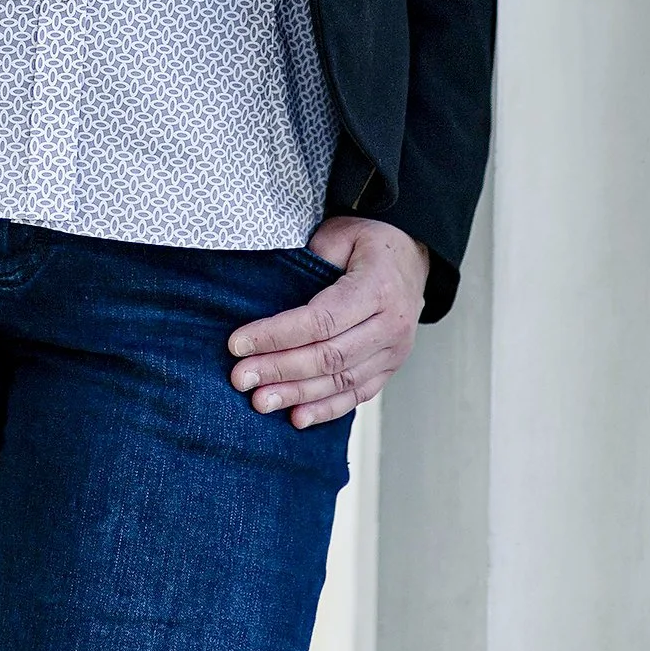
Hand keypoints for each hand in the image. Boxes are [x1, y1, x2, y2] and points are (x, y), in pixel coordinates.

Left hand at [227, 217, 429, 427]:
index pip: (321, 320)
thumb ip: (312, 260)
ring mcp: (394, 351)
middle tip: (241, 378)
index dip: (277, 335)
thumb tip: (274, 293)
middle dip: (279, 369)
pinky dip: (326, 408)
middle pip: (328, 356)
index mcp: (378, 288)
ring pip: (341, 381)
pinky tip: (297, 417)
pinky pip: (357, 394)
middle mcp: (391, 325)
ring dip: (297, 394)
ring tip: (260, 401)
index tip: (238, 344)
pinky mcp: (390, 367)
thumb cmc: (370, 241)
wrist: (411, 255)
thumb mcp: (340, 233)